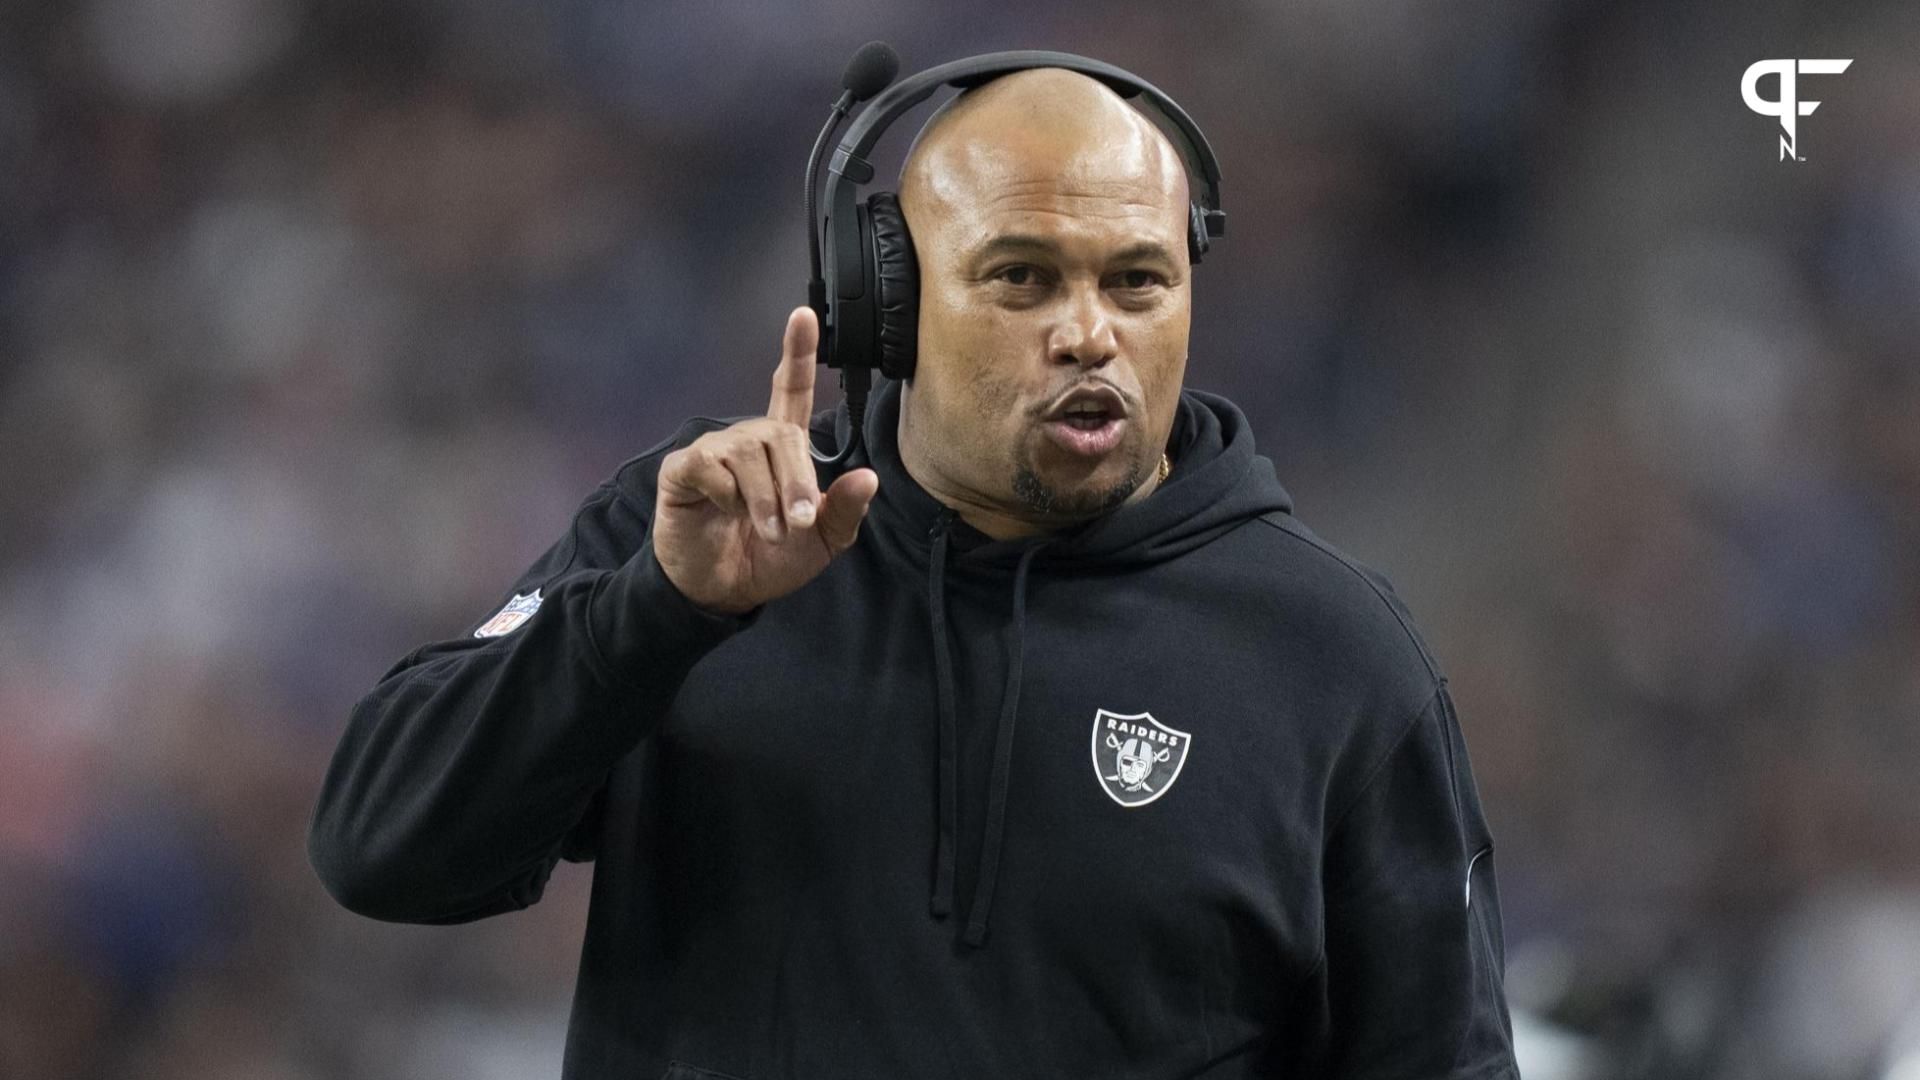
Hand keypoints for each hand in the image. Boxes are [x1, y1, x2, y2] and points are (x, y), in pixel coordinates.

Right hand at [652, 307, 880, 615]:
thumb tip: (868, 477)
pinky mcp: (683, 470)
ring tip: (768, 530)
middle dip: (796, 481)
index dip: (797, 353)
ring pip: (748, 452)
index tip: (805, 314)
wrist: (723, 592)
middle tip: (798, 522)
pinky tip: (723, 509)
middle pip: (781, 435)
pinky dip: (725, 492)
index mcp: (782, 450)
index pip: (791, 390)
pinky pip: (708, 465)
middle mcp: (748, 441)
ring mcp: (714, 452)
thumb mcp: (821, 543)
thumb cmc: (771, 559)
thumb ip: (844, 511)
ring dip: (765, 497)